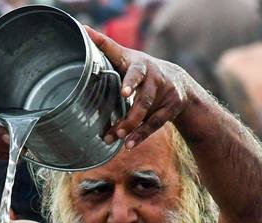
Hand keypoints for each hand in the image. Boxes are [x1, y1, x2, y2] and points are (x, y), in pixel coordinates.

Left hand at [85, 26, 195, 149]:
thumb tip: (81, 41)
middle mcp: (149, 71)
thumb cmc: (141, 74)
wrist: (179, 82)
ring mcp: (163, 88)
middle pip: (138, 77)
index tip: (92, 40)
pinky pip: (155, 122)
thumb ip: (107, 54)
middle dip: (131, 84)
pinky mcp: (171, 106)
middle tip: (124, 94)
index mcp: (133, 60)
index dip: (104, 44)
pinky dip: (141, 134)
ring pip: (144, 105)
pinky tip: (129, 144)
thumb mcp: (127, 62)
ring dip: (130, 121)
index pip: (116, 50)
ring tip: (116, 135)